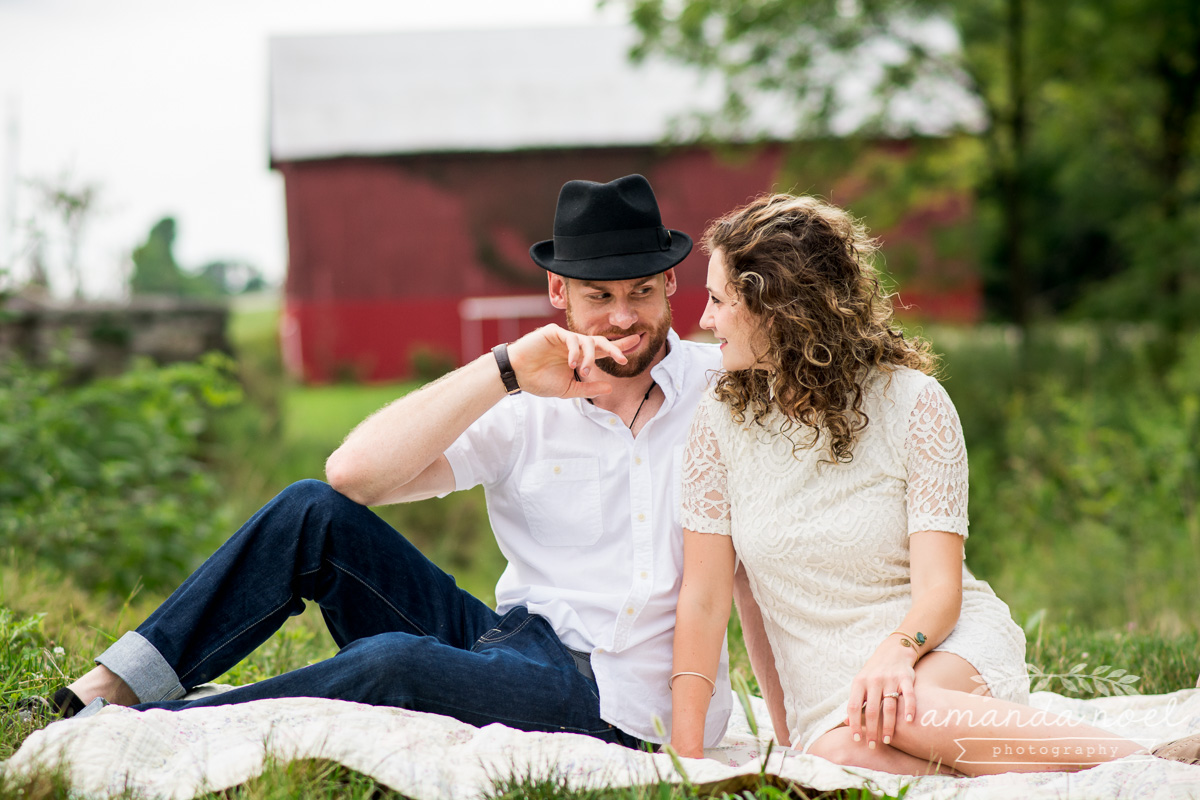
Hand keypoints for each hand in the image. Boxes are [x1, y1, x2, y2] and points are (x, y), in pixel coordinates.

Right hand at [506, 324, 636, 398]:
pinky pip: (570, 338)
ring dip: (590, 357)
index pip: (603, 350)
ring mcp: (564, 337)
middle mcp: (574, 345)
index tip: (637, 343)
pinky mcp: (553, 332)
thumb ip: (589, 388)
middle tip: (624, 359)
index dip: (619, 347)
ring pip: (586, 341)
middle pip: (600, 341)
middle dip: (615, 348)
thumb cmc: (539, 381)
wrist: (517, 376)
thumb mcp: (568, 389)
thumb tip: (610, 387)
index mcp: (580, 356)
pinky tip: (572, 363)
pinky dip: (574, 351)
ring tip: (585, 371)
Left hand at [845, 639, 916, 748]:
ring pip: (889, 706)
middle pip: (872, 710)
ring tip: (888, 740)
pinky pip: (908, 695)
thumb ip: (855, 701)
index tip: (857, 739)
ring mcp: (890, 679)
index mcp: (859, 682)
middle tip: (872, 746)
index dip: (854, 724)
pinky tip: (908, 722)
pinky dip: (909, 708)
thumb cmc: (873, 673)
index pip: (854, 706)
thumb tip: (845, 723)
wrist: (893, 651)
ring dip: (889, 726)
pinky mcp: (906, 678)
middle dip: (872, 730)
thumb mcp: (860, 683)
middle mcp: (874, 680)